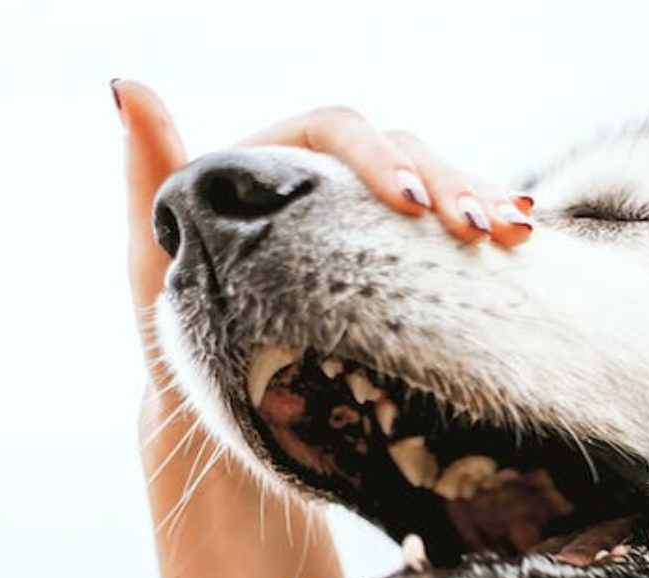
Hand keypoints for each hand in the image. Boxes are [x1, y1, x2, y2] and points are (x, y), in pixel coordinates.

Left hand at [117, 82, 533, 481]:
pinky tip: (521, 238)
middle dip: (446, 183)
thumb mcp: (156, 267)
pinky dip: (485, 231)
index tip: (408, 204)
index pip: (334, 132)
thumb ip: (150, 176)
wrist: (238, 419)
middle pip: (399, 153)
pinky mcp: (402, 265)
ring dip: (479, 202)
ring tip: (515, 234)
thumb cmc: (186, 347)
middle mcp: (329, 186)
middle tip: (479, 229)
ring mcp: (370, 227)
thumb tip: (127, 86)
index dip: (377, 156)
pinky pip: (450, 236)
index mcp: (273, 167)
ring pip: (436, 188)